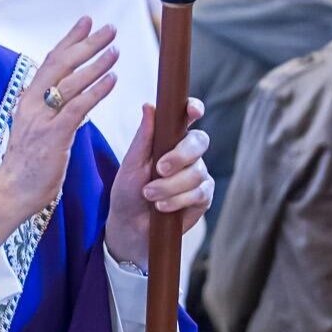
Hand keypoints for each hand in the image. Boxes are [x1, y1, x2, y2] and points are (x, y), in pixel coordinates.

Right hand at [0, 17, 117, 243]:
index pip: (50, 62)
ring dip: (95, 63)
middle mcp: (32, 104)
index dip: (69, 40)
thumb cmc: (27, 166)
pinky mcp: (53, 135)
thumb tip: (67, 97)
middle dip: (86, 44)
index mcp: (27, 100)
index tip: (85, 22)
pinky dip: (96, 90)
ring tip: (115, 50)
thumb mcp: (36, 130)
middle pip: (61, 65)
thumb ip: (50, 111)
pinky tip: (112, 79)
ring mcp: (41, 119)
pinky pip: (77, 107)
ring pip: (70, 82)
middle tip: (109, 28)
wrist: (10, 192)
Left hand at [105, 98, 212, 268]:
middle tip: (159, 169)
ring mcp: (198, 174)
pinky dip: (178, 200)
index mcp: (170, 138)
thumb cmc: (128, 191)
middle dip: (180, 156)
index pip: (187, 117)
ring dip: (171, 186)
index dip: (194, 109)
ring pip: (197, 172)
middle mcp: (188, 153)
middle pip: (199, 141)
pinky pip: (200, 193)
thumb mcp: (131, 164)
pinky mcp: (203, 197)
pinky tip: (162, 207)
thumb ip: (143, 137)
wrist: (130, 226)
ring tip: (150, 195)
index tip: (193, 111)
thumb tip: (149, 105)